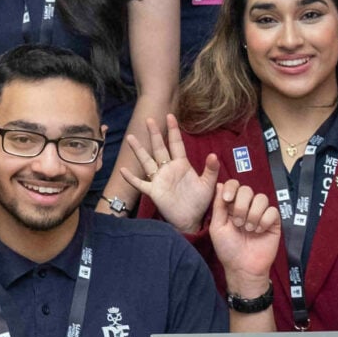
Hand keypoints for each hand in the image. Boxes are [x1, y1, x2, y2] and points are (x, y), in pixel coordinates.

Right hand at [120, 115, 219, 236]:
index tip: (170, 116)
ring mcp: (159, 179)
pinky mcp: (154, 191)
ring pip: (147, 161)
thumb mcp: (208, 184)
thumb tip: (214, 155)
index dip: (173, 130)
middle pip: (159, 148)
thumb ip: (211, 169)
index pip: (176, 143)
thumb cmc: (200, 202)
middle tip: (148, 119)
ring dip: (139, 150)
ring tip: (131, 138)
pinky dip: (132, 178)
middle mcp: (168, 169)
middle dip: (154, 134)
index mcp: (182, 165)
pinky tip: (123, 170)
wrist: (191, 220)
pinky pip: (140, 183)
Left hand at [207, 180, 282, 293]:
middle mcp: (247, 207)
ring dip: (253, 214)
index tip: (227, 199)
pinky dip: (264, 221)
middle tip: (238, 223)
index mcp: (231, 207)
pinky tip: (259, 232)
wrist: (243, 267)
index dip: (231, 188)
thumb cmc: (227, 249)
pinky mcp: (273, 222)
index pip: (234, 186)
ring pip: (261, 198)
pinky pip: (272, 211)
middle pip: (247, 190)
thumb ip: (218, 206)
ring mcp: (260, 214)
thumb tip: (218, 185)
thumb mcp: (217, 227)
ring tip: (248, 229)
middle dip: (241, 205)